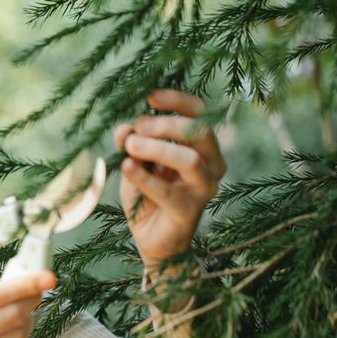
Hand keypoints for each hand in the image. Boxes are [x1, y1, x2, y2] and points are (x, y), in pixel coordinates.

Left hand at [114, 89, 226, 271]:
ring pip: (190, 159)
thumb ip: (131, 143)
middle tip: (138, 125)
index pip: (199, 114)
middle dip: (166, 124)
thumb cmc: (148, 197)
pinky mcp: (189, 211)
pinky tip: (126, 167)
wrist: (153, 241)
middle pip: (199, 132)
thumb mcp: (136, 163)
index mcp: (202, 147)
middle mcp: (212, 164)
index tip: (150, 97)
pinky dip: (144, 177)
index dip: (177, 101)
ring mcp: (204, 188)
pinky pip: (167, 191)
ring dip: (158, 148)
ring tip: (131, 146)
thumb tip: (124, 127)